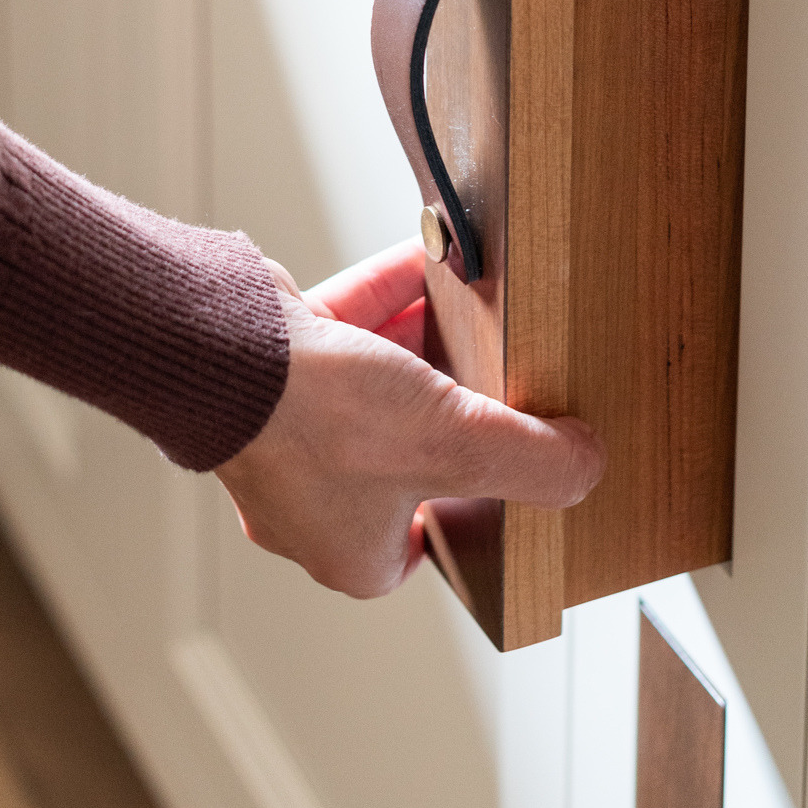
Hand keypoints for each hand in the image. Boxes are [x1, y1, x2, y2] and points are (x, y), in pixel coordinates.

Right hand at [215, 238, 604, 598]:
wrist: (219, 347)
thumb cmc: (316, 423)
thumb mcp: (457, 449)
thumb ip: (533, 464)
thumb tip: (587, 466)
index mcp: (349, 549)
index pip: (424, 544)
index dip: (468, 510)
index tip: (499, 472)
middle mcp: (314, 496)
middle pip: (407, 453)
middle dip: (451, 410)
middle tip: (494, 379)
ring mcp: (291, 427)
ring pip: (378, 386)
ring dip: (424, 346)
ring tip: (474, 311)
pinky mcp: (280, 365)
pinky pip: (349, 329)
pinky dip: (390, 298)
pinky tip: (429, 259)